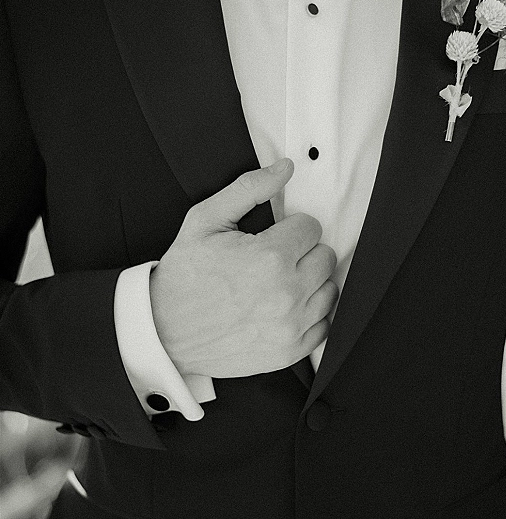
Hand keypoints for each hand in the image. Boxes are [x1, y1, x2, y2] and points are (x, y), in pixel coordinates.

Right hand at [149, 159, 337, 377]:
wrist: (164, 331)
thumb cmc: (184, 275)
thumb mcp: (205, 220)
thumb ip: (249, 189)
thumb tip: (285, 168)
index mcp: (270, 257)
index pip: (312, 227)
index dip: (290, 228)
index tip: (271, 238)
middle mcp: (287, 293)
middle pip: (325, 256)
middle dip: (302, 253)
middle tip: (272, 260)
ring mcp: (291, 326)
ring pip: (329, 289)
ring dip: (309, 283)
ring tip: (277, 284)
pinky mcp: (291, 351)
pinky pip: (324, 325)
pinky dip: (309, 315)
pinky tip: (283, 308)